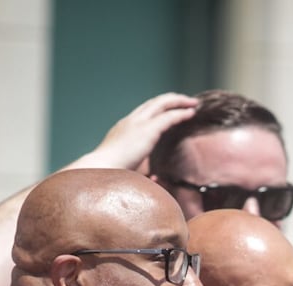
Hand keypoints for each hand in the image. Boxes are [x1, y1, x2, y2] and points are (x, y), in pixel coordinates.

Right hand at [82, 93, 199, 173]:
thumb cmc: (110, 176)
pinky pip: (168, 117)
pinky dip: (181, 113)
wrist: (100, 171)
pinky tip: (190, 113)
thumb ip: (143, 170)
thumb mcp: (127, 169)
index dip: (158, 109)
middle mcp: (130, 122)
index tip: (170, 110)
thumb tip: (156, 178)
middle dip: (171, 100)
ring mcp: (137, 123)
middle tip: (186, 101)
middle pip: (153, 103)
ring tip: (192, 103)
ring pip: (161, 103)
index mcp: (122, 129)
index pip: (143, 112)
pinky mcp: (147, 130)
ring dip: (179, 101)